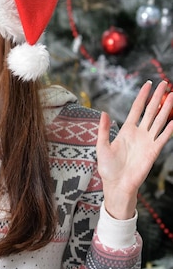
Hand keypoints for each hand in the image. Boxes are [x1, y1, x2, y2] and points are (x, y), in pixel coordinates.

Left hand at [96, 80, 172, 219]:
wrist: (116, 184)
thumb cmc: (108, 167)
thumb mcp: (102, 146)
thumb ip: (103, 130)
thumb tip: (104, 113)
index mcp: (126, 130)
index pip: (136, 109)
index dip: (142, 96)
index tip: (148, 84)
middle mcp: (139, 133)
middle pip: (151, 111)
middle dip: (158, 97)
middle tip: (166, 84)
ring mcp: (147, 141)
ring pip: (159, 120)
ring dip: (167, 108)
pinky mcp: (154, 151)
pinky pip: (163, 137)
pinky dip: (169, 128)